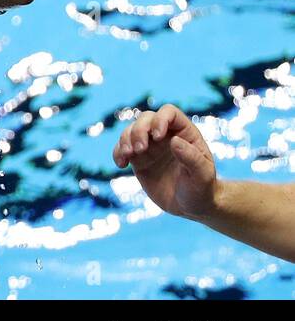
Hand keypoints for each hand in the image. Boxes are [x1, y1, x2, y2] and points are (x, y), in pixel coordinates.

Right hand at [113, 104, 218, 219]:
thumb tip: (174, 141)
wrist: (191, 206)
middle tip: (139, 150)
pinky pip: (122, 149)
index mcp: (185, 133)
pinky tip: (121, 165)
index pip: (169, 113)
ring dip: (125, 140)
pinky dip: (117, 153)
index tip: (157, 137)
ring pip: (131, 131)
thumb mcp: (203, 176)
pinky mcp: (138, 160)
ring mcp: (150, 147)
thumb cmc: (202, 189)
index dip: (160, 120)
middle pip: (145, 118)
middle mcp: (165, 136)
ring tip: (128, 156)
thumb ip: (192, 158)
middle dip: (138, 130)